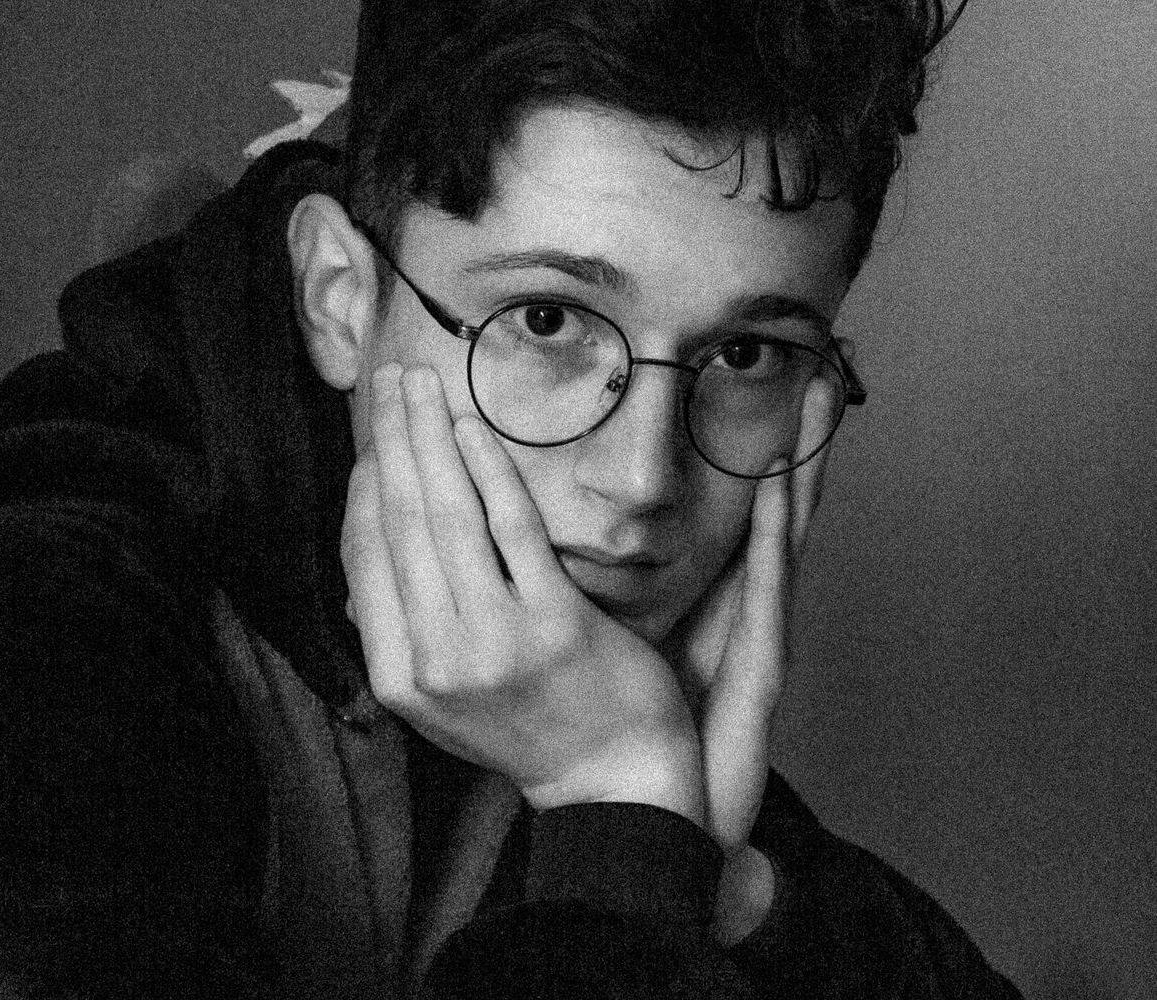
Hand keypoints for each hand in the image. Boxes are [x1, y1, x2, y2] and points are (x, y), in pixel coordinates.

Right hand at [342, 364, 705, 820]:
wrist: (612, 781)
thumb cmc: (528, 727)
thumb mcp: (442, 701)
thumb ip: (404, 633)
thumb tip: (370, 547)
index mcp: (400, 678)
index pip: (364, 561)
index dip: (362, 489)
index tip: (369, 442)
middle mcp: (436, 659)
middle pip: (400, 523)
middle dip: (389, 441)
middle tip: (387, 382)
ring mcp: (494, 641)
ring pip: (445, 516)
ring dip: (427, 438)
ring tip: (419, 384)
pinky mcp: (553, 623)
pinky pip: (511, 528)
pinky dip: (487, 470)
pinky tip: (470, 427)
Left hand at [659, 379, 837, 941]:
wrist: (668, 810)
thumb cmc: (642, 729)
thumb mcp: (617, 643)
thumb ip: (603, 587)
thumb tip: (549, 534)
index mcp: (710, 597)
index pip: (736, 508)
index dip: (756, 453)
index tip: (773, 386)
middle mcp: (742, 605)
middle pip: (773, 504)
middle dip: (798, 438)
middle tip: (822, 366)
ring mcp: (759, 630)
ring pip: (785, 529)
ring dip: (804, 463)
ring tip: (821, 398)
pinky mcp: (761, 660)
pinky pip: (769, 582)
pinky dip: (777, 526)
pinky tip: (785, 477)